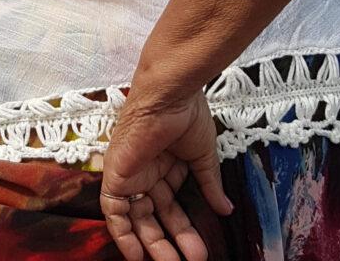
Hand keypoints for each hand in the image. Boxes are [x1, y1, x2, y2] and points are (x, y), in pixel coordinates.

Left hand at [100, 90, 230, 260]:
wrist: (170, 96)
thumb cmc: (186, 115)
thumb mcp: (202, 156)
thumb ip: (209, 185)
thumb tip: (226, 209)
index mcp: (166, 165)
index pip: (173, 205)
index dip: (185, 228)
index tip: (201, 249)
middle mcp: (147, 172)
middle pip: (155, 216)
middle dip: (171, 241)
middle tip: (192, 259)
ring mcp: (131, 173)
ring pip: (136, 218)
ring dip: (151, 244)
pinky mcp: (116, 174)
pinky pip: (113, 211)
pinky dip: (122, 234)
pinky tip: (136, 255)